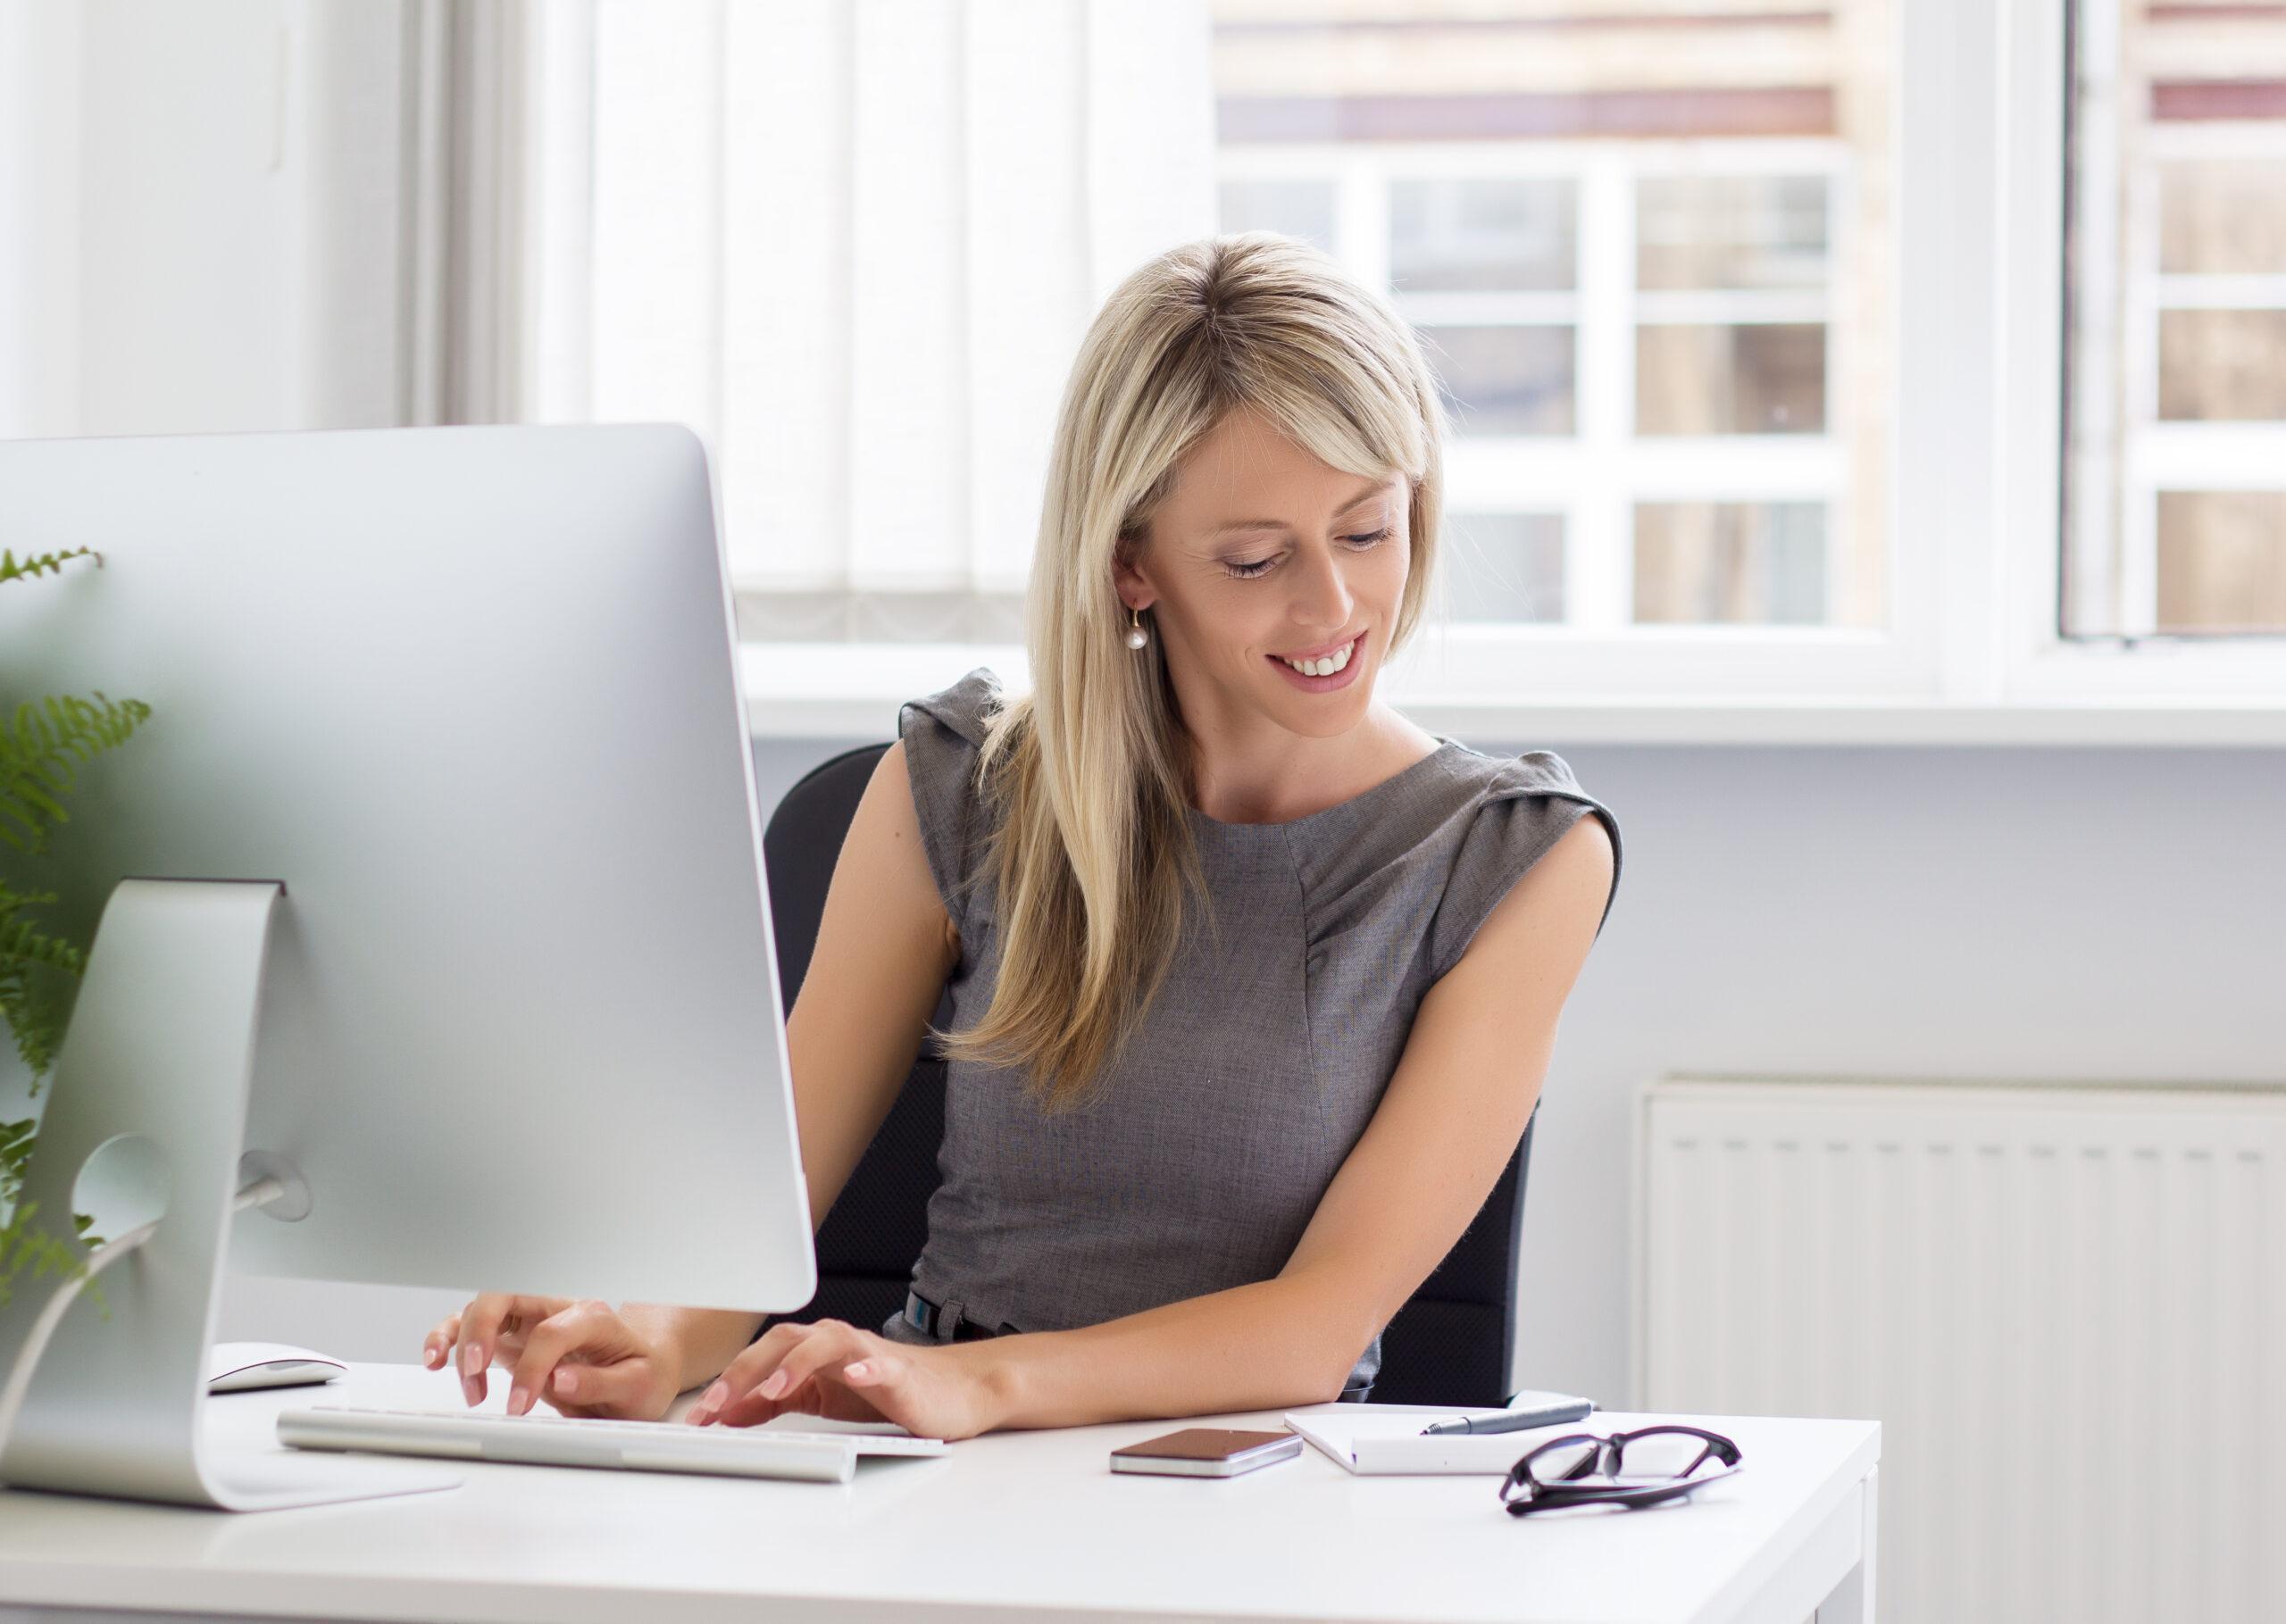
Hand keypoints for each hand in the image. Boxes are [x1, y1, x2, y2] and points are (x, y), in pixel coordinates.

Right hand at [423, 1293, 681, 1420]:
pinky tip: (435, 1360)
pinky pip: (472, 1328)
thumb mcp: (639, 1384)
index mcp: (593, 1317)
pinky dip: (449, 1339)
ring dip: (461, 1341)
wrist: (646, 1365)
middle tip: (475, 1374)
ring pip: (482, 1309)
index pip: (552, 1332)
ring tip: (464, 1380)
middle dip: (481, 1331)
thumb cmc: (643, 1372)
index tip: (520, 1406)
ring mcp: (531, 1319)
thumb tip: (560, 1379)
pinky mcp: (513, 1336)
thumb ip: (601, 1382)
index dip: (531, 1369)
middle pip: (506, 1298)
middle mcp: (557, 1309)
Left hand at [687, 1317, 1000, 1441]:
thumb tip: (726, 1413)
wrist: (951, 1391)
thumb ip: (773, 1404)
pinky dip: (865, 1365)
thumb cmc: (887, 1391)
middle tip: (717, 1405)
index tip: (698, 1418)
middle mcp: (835, 1345)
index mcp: (812, 1352)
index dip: (727, 1383)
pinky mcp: (900, 1371)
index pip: (761, 1358)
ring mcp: (867, 1353)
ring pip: (826, 1342)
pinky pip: (880, 1363)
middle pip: (784, 1340)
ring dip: (796, 1363)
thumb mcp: (818, 1399)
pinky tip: (854, 1375)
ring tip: (772, 1390)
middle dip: (746, 1372)